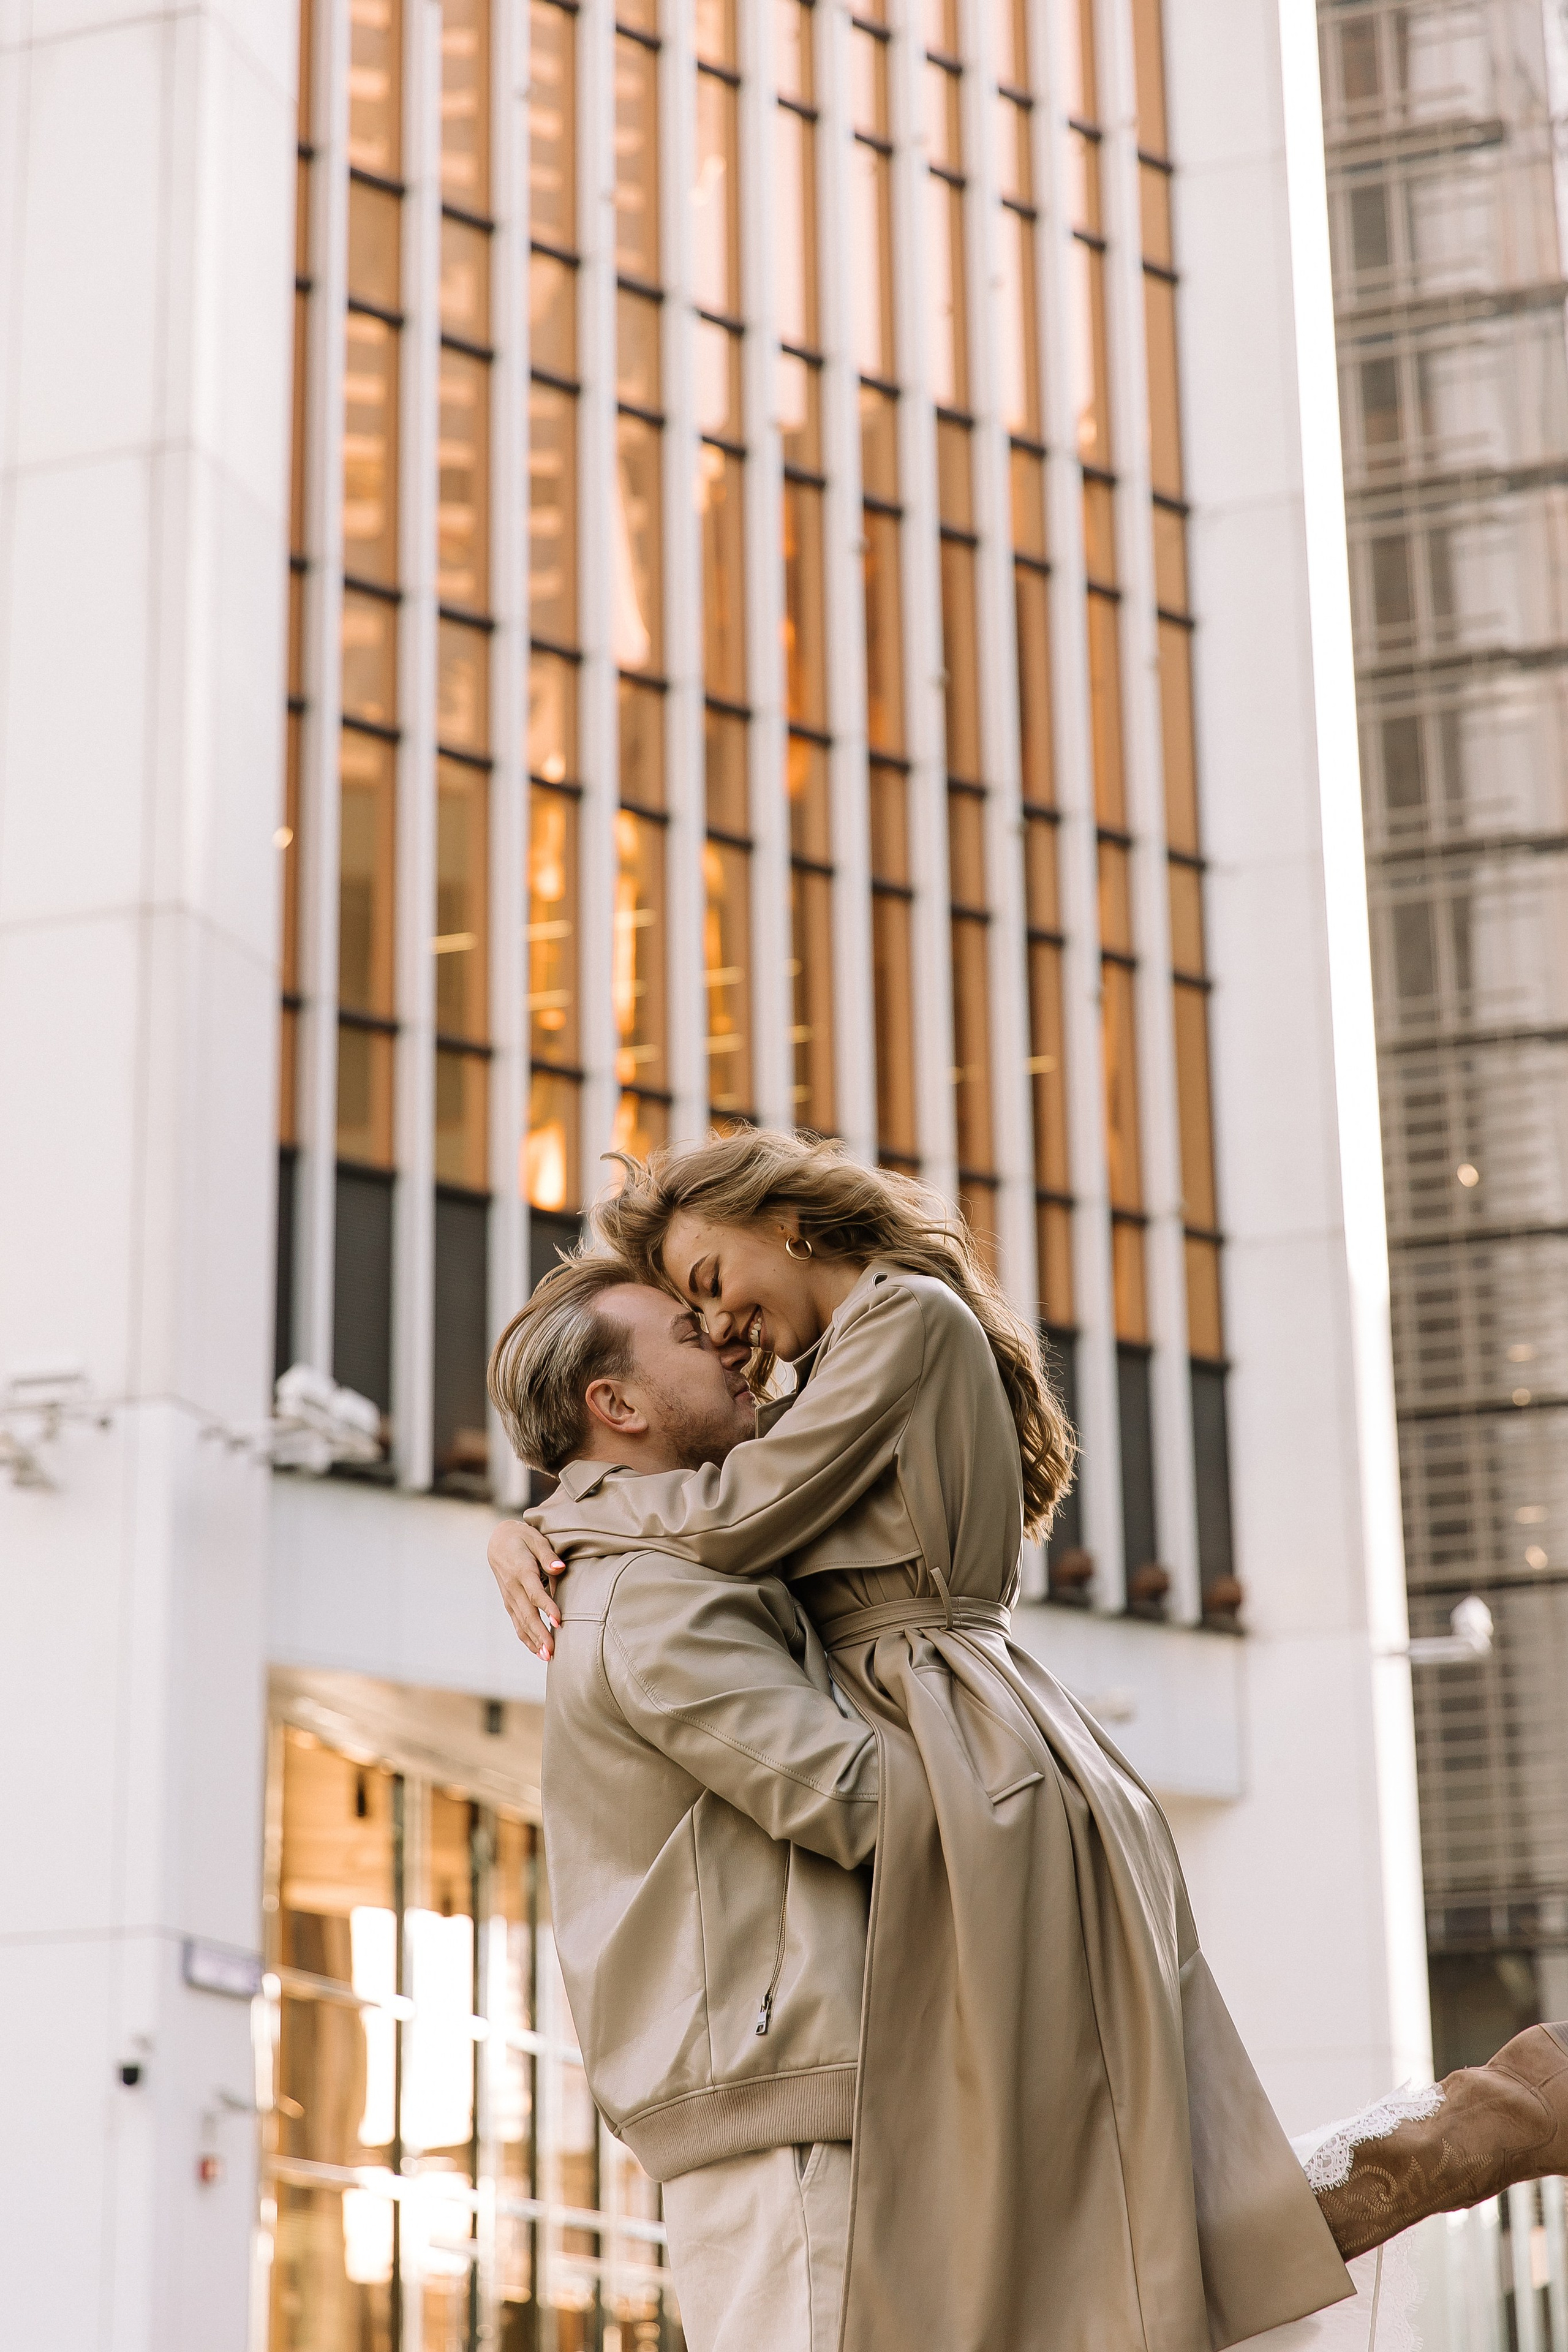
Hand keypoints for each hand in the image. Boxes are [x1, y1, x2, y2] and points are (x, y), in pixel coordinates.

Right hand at [488, 1518, 563, 1659]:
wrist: (498, 1541)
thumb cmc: (522, 1538)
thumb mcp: (536, 1539)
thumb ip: (548, 1555)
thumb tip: (559, 1567)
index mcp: (521, 1570)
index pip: (535, 1593)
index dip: (547, 1607)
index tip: (559, 1621)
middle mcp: (513, 1587)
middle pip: (527, 1614)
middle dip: (540, 1634)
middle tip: (553, 1651)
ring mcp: (509, 1597)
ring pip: (521, 1622)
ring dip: (534, 1641)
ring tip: (547, 1656)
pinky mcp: (509, 1603)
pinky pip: (517, 1623)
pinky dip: (526, 1638)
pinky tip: (537, 1650)